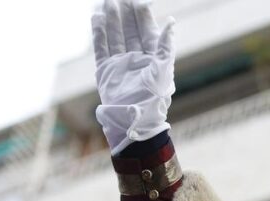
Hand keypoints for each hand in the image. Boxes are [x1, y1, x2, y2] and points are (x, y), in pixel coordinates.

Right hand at [92, 0, 175, 154]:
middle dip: (125, 13)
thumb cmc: (154, 97)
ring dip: (111, 19)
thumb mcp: (164, 69)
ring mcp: (120, 63)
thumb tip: (172, 22)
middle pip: (129, 30)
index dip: (142, 16)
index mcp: (153, 58)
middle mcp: (136, 58)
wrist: (135, 119)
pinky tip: (97, 18)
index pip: (147, 31)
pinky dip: (99, 32)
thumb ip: (166, 45)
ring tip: (106, 2)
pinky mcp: (106, 70)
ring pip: (114, 36)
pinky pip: (101, 47)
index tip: (138, 0)